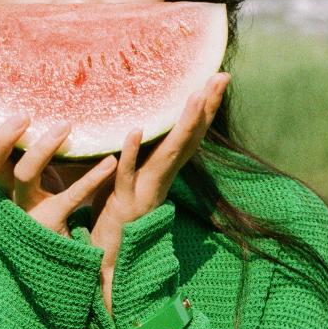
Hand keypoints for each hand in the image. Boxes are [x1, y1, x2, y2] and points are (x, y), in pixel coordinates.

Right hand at [0, 109, 117, 237]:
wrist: (61, 255)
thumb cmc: (48, 203)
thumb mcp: (33, 176)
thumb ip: (28, 151)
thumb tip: (31, 108)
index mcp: (1, 180)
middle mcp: (7, 193)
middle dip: (2, 139)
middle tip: (22, 116)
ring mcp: (28, 208)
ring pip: (25, 175)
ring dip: (43, 149)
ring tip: (65, 127)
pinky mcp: (54, 220)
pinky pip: (71, 196)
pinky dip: (92, 177)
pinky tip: (109, 161)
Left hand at [91, 72, 230, 279]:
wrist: (107, 251)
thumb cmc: (117, 209)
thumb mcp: (132, 174)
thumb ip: (142, 151)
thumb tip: (146, 120)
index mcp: (164, 167)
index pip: (191, 132)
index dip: (206, 107)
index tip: (218, 78)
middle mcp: (161, 175)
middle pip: (188, 137)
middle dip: (205, 107)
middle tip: (221, 77)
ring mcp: (145, 187)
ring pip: (168, 153)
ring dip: (182, 125)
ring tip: (195, 96)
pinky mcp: (123, 199)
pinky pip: (128, 173)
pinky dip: (132, 152)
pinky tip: (136, 130)